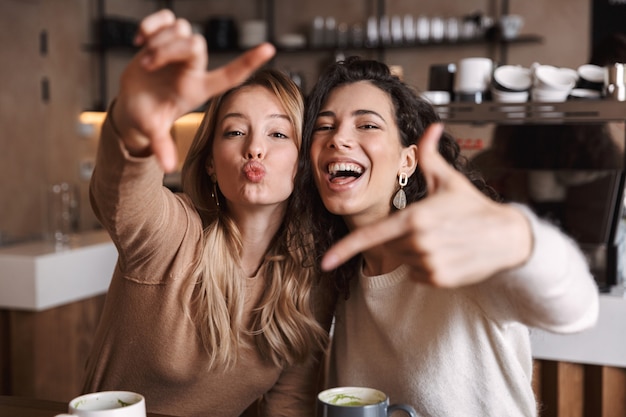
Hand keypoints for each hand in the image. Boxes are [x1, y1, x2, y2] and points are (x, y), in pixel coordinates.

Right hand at [111, 9, 274, 171]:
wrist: (132, 106)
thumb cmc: (147, 118)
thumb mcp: (153, 132)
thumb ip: (161, 146)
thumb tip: (168, 167)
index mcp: (198, 88)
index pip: (230, 74)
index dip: (249, 62)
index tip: (270, 49)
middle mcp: (193, 68)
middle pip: (196, 44)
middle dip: (169, 50)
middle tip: (147, 64)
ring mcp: (180, 52)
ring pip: (181, 29)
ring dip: (159, 41)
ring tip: (144, 59)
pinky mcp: (164, 38)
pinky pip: (166, 18)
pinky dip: (152, 24)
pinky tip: (140, 40)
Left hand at [321, 123, 532, 286]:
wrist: (507, 237)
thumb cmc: (474, 207)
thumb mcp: (449, 180)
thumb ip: (429, 156)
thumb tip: (430, 127)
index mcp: (414, 218)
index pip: (371, 236)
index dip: (345, 250)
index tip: (326, 261)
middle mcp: (418, 243)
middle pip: (389, 245)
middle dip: (401, 236)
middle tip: (428, 226)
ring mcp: (429, 264)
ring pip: (403, 260)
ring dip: (413, 251)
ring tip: (440, 239)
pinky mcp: (439, 279)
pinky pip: (416, 274)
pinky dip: (424, 266)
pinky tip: (444, 253)